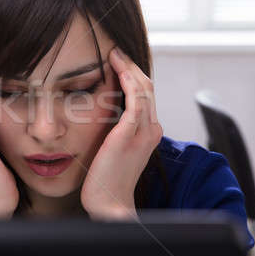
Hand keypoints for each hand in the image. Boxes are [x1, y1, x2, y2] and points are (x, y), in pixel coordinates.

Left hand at [80, 47, 162, 220]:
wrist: (109, 205)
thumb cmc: (106, 178)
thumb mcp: (115, 148)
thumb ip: (115, 129)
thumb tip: (103, 109)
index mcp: (149, 132)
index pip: (146, 94)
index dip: (133, 74)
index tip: (117, 60)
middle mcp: (151, 130)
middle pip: (148, 87)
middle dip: (132, 66)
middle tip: (115, 50)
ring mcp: (142, 133)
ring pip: (143, 90)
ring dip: (129, 68)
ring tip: (114, 53)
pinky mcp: (128, 137)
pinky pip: (135, 102)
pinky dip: (129, 83)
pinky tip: (119, 69)